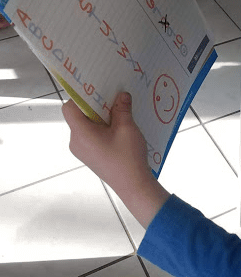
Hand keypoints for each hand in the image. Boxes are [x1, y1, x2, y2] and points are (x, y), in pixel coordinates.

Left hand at [62, 92, 169, 225]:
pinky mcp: (89, 155)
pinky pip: (91, 136)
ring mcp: (81, 150)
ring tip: (119, 115)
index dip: (81, 97)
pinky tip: (118, 130)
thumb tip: (121, 95)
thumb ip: (122, 109)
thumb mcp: (127, 128)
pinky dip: (102, 129)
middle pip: (78, 116)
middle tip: (113, 99)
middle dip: (95, 106)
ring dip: (100, 118)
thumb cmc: (128, 158)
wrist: (133, 186)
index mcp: (81, 133)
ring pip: (86, 125)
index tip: (97, 90)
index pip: (70, 108)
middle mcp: (76, 142)